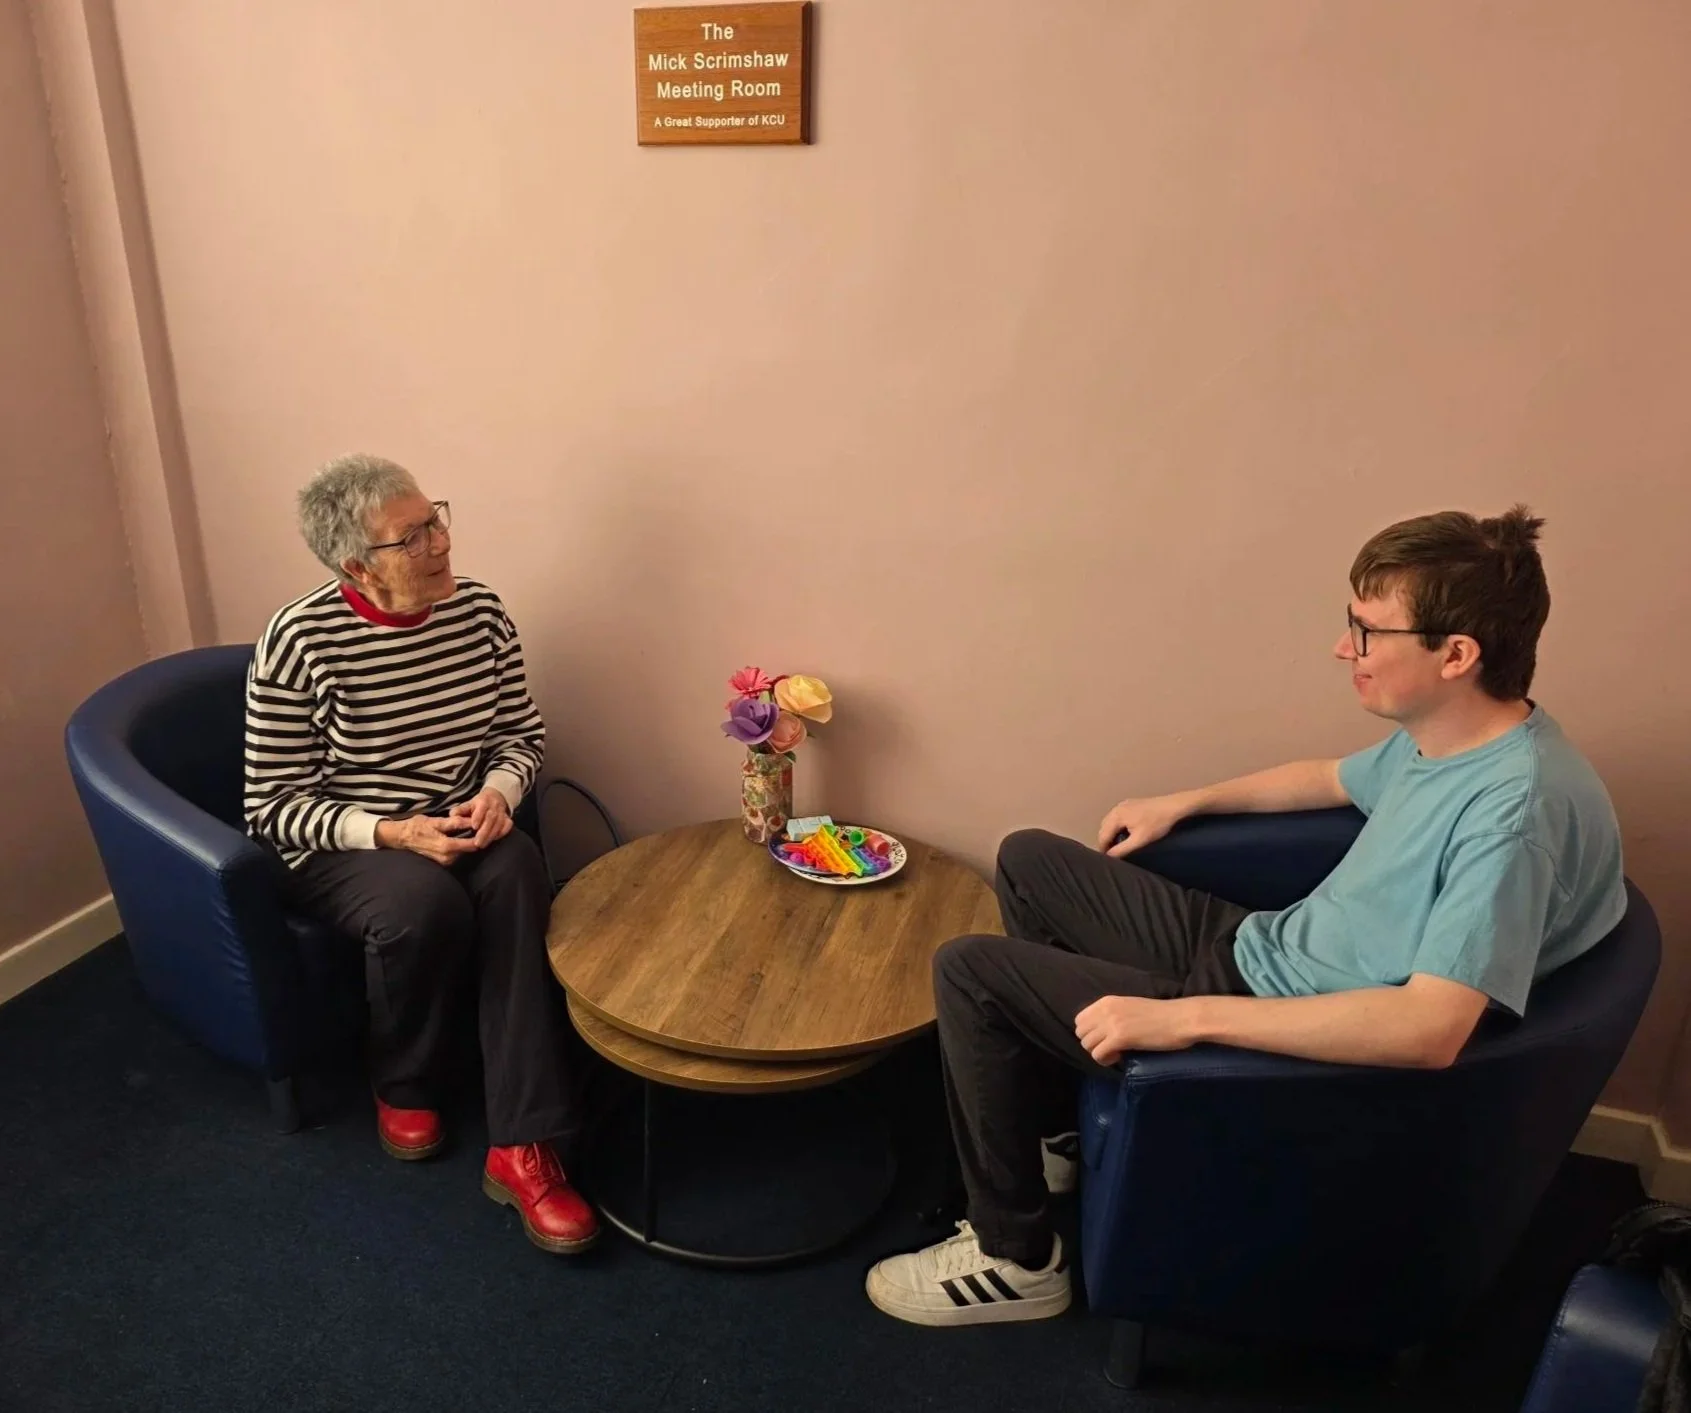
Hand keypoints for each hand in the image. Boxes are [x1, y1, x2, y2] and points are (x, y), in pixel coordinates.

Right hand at [375, 814, 482, 865]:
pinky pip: (457, 855)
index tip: (487, 827)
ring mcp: (445, 863)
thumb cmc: (417, 827)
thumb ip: (455, 823)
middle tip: (483, 827)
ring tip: (474, 831)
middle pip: (470, 850)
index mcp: (447, 847)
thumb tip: (472, 821)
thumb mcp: (436, 821)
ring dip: (470, 843)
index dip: (482, 836)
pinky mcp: (443, 863)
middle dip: (477, 839)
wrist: (401, 838)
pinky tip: (463, 838)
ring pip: (464, 853)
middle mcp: (448, 858)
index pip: (473, 845)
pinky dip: (462, 847)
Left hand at [448, 788, 513, 849]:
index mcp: (483, 801)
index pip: (482, 808)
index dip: (478, 817)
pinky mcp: (508, 818)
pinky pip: (507, 826)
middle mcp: (494, 806)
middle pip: (491, 818)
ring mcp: (502, 812)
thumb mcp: (468, 804)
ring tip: (483, 845)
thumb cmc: (478, 805)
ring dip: (491, 835)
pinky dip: (502, 833)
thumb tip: (452, 815)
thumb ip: (459, 810)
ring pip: (499, 823)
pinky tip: (495, 839)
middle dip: (484, 831)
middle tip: (477, 843)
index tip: (474, 827)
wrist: (495, 798)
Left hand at [1074, 994, 1196, 1065]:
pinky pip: (1098, 1054)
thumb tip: (1100, 1031)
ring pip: (1087, 1045)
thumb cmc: (1160, 1015)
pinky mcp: (1120, 1037)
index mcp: (1107, 1001)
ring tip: (1116, 1053)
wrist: (1180, 1019)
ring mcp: (1112, 1023)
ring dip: (1099, 1053)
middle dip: (1093, 1044)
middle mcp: (1106, 1009)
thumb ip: (1113, 1014)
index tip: (1106, 1038)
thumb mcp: (1130, 1007)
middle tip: (1111, 1048)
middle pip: (1081, 1034)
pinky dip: (1106, 1060)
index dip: (1090, 1033)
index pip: (1080, 1020)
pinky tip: (1120, 1056)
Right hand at [1095, 792, 1194, 857]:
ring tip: (1119, 846)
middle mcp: (1116, 808)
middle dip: (1106, 842)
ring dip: (1111, 834)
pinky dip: (1117, 827)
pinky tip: (1125, 833)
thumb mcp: (1139, 840)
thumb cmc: (1157, 824)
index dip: (1104, 850)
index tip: (1108, 861)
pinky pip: (1117, 818)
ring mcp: (1122, 805)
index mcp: (1116, 816)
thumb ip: (1122, 849)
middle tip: (1113, 854)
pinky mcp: (1129, 804)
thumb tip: (1108, 856)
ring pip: (1109, 823)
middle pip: (1103, 828)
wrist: (1173, 806)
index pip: (1102, 836)